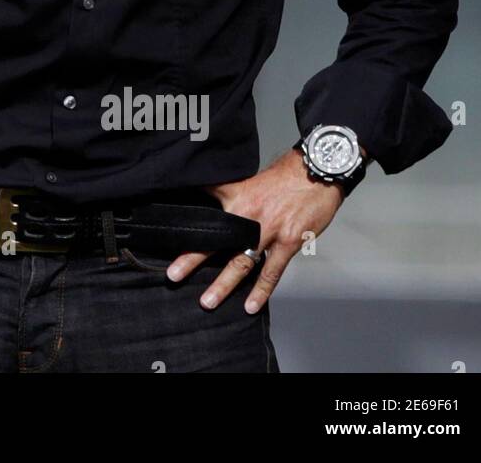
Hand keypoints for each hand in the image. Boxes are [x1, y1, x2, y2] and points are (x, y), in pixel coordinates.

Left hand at [166, 148, 348, 314]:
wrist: (314, 174)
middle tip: (173, 276)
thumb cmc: (281, 178)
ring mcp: (269, 231)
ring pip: (241, 262)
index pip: (206, 217)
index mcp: (236, 199)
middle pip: (217, 241)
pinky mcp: (289, 242)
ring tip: (207, 302)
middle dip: (193, 259)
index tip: (166, 237)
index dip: (187, 229)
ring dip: (224, 284)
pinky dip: (261, 290)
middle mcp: (248, 216)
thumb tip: (201, 197)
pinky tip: (250, 306)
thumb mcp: (246, 179)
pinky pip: (272, 271)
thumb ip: (223, 192)